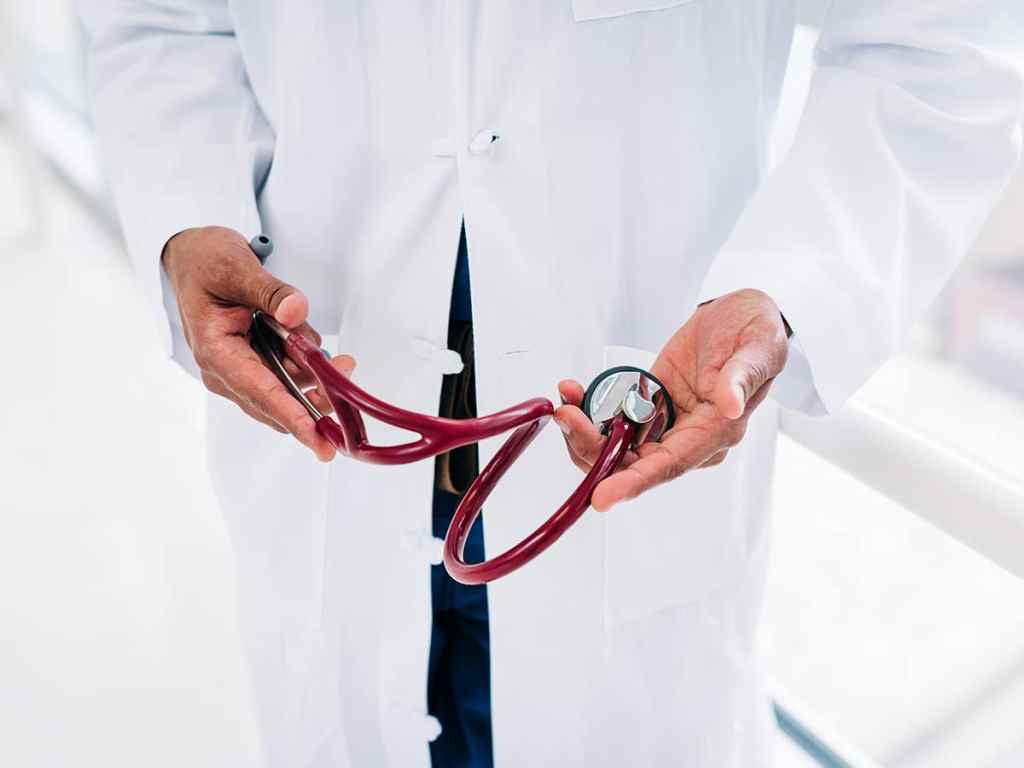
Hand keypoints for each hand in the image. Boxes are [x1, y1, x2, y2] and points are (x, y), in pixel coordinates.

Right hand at [162, 226, 353, 460]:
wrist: (193, 258)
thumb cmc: (207, 263)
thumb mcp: (238, 268)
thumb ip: (270, 291)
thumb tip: (295, 312)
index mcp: (216, 352)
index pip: (260, 394)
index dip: (294, 417)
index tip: (320, 439)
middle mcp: (226, 372)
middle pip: (280, 401)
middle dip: (318, 393)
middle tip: (346, 368)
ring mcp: (240, 372)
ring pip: (289, 390)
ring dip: (313, 372)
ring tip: (320, 343)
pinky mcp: (254, 365)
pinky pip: (289, 375)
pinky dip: (306, 364)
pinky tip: (308, 344)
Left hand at [554, 289, 788, 510]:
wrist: (743, 316)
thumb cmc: (756, 334)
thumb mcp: (758, 349)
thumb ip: (741, 379)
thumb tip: (730, 407)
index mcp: (715, 432)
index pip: (670, 466)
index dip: (634, 482)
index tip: (602, 497)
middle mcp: (687, 437)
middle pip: (632, 462)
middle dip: (593, 447)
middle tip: (567, 416)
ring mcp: (665, 424)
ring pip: (616, 446)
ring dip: (584, 429)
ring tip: (567, 398)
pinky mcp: (649, 406)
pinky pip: (612, 420)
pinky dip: (589, 411)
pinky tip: (574, 391)